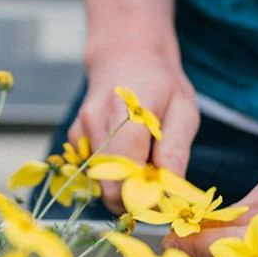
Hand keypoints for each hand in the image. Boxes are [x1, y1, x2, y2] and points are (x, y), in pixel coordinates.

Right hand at [70, 48, 198, 213]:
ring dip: (121, 184)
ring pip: (99, 181)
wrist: (125, 55)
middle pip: (108, 183)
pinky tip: (125, 154)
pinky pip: (91, 169)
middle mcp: (96, 120)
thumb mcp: (183, 111)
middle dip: (133, 197)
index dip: (144, 196)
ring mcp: (80, 128)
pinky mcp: (73, 136)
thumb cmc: (161, 85)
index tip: (163, 201)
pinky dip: (109, 173)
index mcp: (128, 112)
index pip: (127, 170)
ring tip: (143, 163)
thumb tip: (168, 193)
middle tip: (156, 189)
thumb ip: (174, 151)